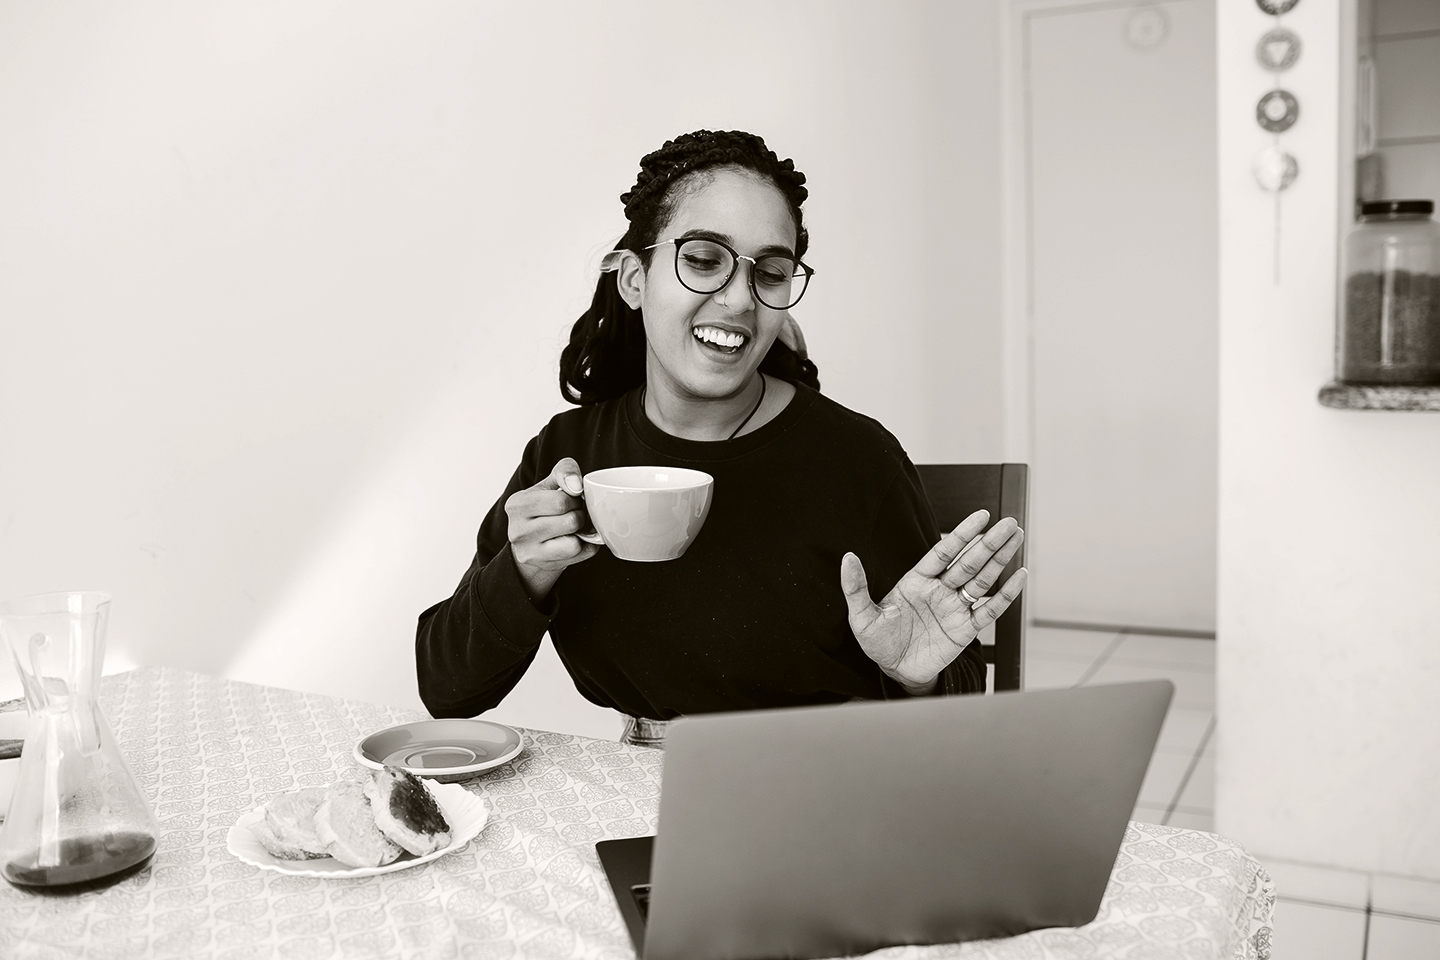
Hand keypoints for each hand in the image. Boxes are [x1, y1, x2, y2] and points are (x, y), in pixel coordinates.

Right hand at [506, 457, 599, 600]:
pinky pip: (578, 555)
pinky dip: (584, 547)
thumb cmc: (543, 508)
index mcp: (517, 504)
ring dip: (582, 533)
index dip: (575, 498)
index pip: (560, 501)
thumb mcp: (549, 484)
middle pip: (570, 521)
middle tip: (574, 513)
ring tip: (573, 527)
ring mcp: (529, 551)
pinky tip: (573, 540)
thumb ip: (564, 471)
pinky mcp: (542, 565)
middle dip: (580, 514)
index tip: (571, 498)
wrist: (531, 543)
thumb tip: (576, 485)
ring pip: (574, 542)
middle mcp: (518, 530)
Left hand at [841, 510, 1027, 694]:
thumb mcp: (861, 616)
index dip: (962, 534)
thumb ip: (856, 587)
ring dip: (1000, 560)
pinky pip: (989, 610)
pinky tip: (1019, 576)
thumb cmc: (878, 642)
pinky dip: (1006, 595)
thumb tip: (847, 558)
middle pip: (968, 562)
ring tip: (1017, 538)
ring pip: (982, 580)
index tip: (982, 516)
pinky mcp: (965, 629)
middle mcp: (939, 590)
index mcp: (917, 581)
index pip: (944, 552)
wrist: (894, 671)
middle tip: (1010, 523)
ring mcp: (955, 608)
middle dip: (989, 543)